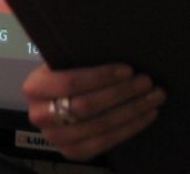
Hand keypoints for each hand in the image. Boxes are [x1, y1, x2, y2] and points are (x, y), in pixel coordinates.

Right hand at [23, 62, 165, 161]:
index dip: (101, 76)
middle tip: (147, 81)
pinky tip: (147, 115)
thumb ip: (83, 51)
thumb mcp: (68, 56)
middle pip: (86, 106)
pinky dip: (129, 128)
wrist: (59, 98)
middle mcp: (40, 115)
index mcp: (35, 86)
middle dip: (121, 93)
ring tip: (154, 96)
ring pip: (98, 127)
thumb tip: (116, 37)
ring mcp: (55, 138)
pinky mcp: (72, 152)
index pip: (70, 82)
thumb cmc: (69, 69)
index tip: (128, 69)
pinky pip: (103, 144)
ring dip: (131, 111)